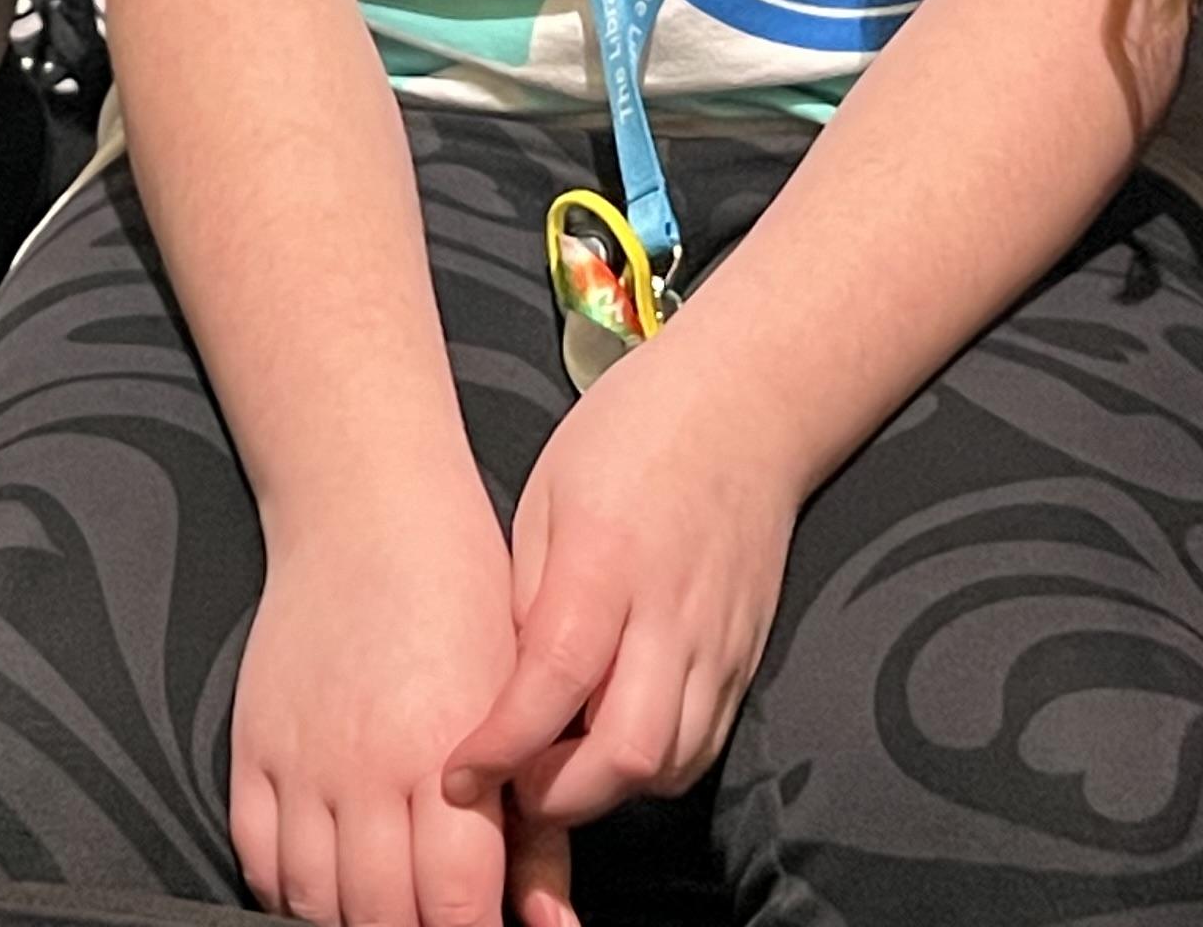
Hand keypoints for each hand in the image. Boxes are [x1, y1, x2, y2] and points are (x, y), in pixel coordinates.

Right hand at [233, 499, 524, 926]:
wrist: (367, 512)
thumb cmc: (459, 596)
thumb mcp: (519, 706)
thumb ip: (538, 826)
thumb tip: (553, 925)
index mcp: (443, 755)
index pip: (454, 908)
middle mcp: (365, 768)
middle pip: (380, 917)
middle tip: (437, 923)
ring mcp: (300, 762)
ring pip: (314, 901)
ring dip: (353, 921)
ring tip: (387, 911)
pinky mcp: (253, 748)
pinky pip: (257, 858)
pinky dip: (287, 891)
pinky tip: (324, 887)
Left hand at [444, 337, 798, 872]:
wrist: (746, 406)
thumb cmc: (631, 435)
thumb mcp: (546, 497)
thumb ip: (524, 599)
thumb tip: (497, 693)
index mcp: (607, 562)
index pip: (553, 682)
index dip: (502, 746)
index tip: (456, 777)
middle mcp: (672, 615)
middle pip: (627, 755)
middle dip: (559, 796)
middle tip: (507, 785)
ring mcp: (719, 645)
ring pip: (670, 767)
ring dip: (605, 788)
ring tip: (554, 765)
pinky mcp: (744, 661)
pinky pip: (701, 747)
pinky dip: (650, 767)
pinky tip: (607, 739)